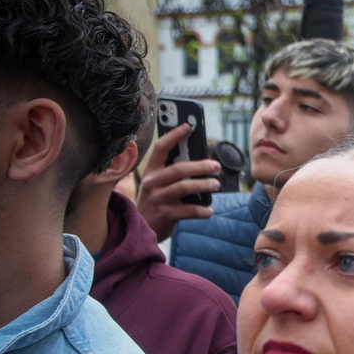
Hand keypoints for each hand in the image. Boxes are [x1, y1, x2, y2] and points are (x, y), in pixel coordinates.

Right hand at [135, 123, 222, 238]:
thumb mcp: (157, 184)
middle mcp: (152, 182)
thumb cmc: (155, 201)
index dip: (174, 135)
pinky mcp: (165, 214)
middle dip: (200, 165)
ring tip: (216, 184)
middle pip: (179, 169)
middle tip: (216, 165)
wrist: (138, 228)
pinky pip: (189, 210)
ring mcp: (158, 198)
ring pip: (185, 187)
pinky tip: (209, 210)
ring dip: (204, 185)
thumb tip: (201, 162)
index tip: (188, 125)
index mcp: (151, 171)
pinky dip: (202, 210)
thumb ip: (171, 173)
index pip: (161, 148)